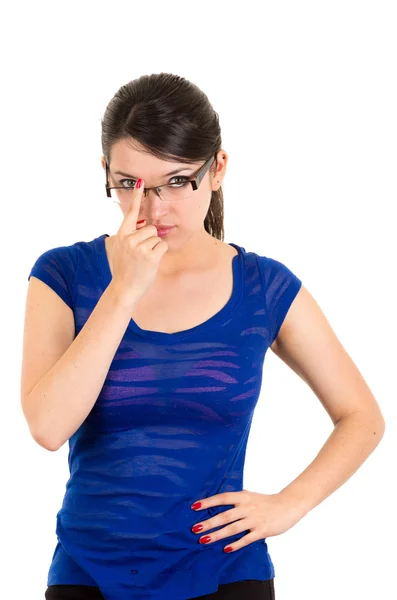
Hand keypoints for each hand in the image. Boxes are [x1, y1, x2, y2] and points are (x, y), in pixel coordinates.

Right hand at [110, 178, 168, 304]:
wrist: (123, 289)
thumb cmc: (124, 269)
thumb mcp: (121, 249)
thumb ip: (130, 236)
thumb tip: (146, 225)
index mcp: (121, 234)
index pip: (130, 212)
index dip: (137, 197)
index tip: (142, 182)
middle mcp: (129, 238)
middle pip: (150, 228)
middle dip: (150, 239)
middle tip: (141, 254)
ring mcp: (139, 247)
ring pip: (157, 237)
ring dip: (155, 248)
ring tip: (145, 259)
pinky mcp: (150, 256)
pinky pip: (162, 247)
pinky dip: (160, 254)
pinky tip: (151, 263)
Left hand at [190, 489, 304, 552]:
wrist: (288, 505)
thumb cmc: (267, 501)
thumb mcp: (251, 496)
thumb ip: (237, 500)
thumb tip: (220, 502)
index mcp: (243, 496)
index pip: (222, 498)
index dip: (208, 502)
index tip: (194, 507)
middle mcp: (247, 507)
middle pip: (224, 515)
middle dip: (209, 523)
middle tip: (195, 529)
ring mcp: (254, 519)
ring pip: (232, 528)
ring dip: (217, 535)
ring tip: (204, 540)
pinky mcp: (262, 530)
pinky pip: (246, 539)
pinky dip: (236, 544)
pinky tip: (226, 549)